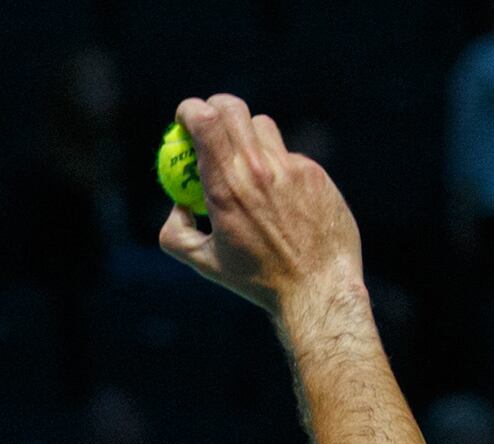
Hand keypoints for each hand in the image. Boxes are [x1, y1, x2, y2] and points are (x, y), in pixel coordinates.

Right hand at [157, 95, 362, 315]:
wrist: (318, 288)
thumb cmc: (257, 279)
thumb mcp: (204, 262)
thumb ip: (175, 231)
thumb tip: (177, 205)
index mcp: (226, 188)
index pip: (205, 122)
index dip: (190, 110)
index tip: (185, 116)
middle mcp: (259, 170)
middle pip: (233, 108)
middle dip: (214, 107)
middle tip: (208, 121)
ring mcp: (291, 168)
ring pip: (262, 127)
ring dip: (246, 136)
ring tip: (244, 166)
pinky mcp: (315, 174)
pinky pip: (287, 156)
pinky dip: (274, 167)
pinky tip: (279, 199)